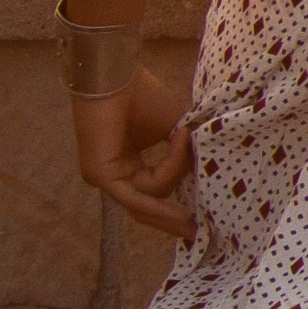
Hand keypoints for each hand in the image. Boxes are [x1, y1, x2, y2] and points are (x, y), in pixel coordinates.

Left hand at [74, 61, 197, 238]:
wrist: (115, 74)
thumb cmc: (139, 94)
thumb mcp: (173, 128)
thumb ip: (185, 153)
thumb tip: (207, 170)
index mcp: (126, 164)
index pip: (154, 190)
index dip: (178, 195)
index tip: (203, 204)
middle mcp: (112, 175)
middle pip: (145, 208)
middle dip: (171, 222)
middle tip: (195, 234)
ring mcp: (103, 177)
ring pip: (148, 198)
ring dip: (175, 184)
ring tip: (194, 198)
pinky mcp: (99, 175)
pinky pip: (138, 192)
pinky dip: (165, 177)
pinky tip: (180, 183)